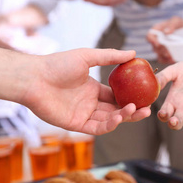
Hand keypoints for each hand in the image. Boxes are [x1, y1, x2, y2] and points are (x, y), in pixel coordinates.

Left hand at [22, 48, 150, 134]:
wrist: (34, 77)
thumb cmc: (57, 64)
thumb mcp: (88, 56)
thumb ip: (111, 56)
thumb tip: (134, 54)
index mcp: (94, 89)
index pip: (117, 97)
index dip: (131, 98)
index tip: (145, 97)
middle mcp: (90, 103)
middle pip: (116, 110)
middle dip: (133, 111)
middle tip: (147, 109)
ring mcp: (83, 114)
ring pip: (109, 120)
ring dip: (125, 117)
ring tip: (137, 110)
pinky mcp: (75, 124)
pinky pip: (97, 128)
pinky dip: (110, 125)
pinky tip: (120, 117)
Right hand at [147, 16, 182, 63]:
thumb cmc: (179, 24)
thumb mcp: (177, 21)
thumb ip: (172, 25)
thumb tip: (166, 32)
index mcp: (156, 30)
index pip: (149, 36)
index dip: (152, 40)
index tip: (158, 43)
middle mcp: (156, 40)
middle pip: (155, 48)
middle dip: (161, 51)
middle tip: (168, 53)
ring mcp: (160, 48)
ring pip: (159, 55)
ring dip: (164, 57)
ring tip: (172, 58)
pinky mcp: (165, 54)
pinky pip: (164, 60)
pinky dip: (167, 61)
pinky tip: (173, 60)